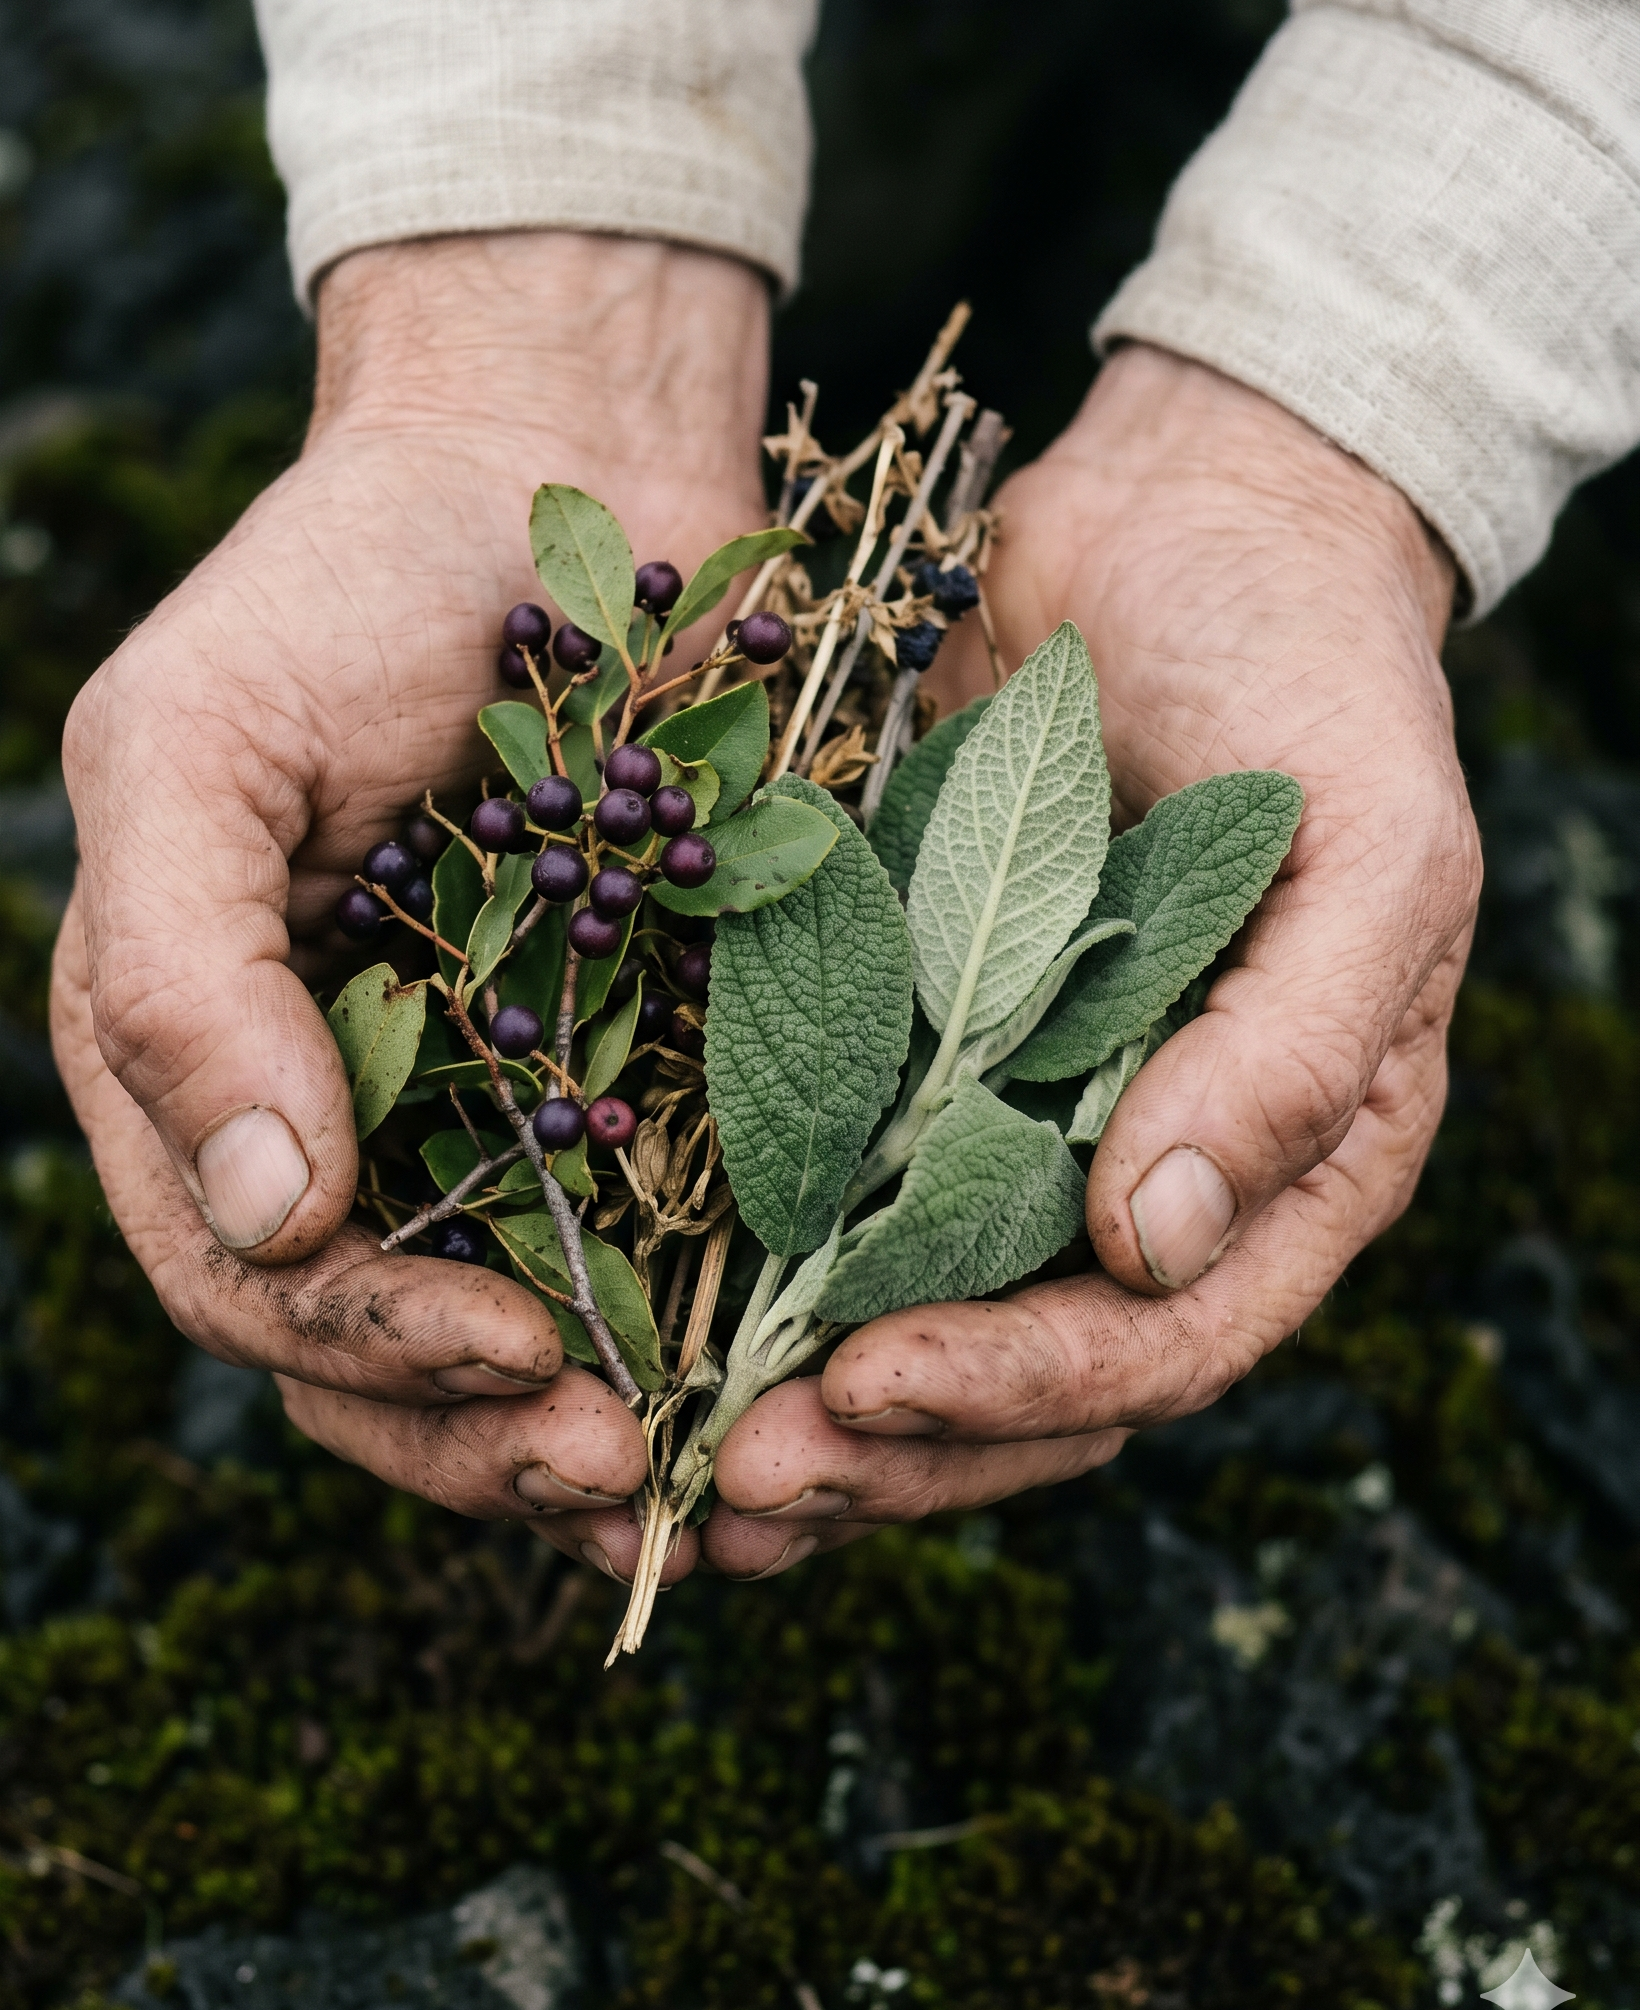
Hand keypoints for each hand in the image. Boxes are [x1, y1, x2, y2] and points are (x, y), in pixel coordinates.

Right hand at [52, 232, 768, 1585]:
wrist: (550, 459)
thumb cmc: (342, 582)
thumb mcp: (192, 742)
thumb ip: (181, 972)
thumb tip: (268, 1207)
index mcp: (204, 1066)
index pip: (248, 1277)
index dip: (366, 1343)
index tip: (507, 1356)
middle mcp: (343, 1118)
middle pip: (385, 1352)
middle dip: (491, 1434)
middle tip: (617, 1472)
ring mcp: (494, 1105)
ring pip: (528, 1335)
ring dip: (610, 1427)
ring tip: (719, 1489)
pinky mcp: (641, 1068)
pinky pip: (666, 1240)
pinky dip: (713, 1332)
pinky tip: (792, 1384)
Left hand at [698, 343, 1479, 1577]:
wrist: (1179, 524)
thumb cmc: (1307, 671)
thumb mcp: (1369, 849)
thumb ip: (1294, 1052)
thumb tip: (1156, 1244)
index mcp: (1280, 1164)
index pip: (1157, 1341)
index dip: (1016, 1386)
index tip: (867, 1389)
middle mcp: (1143, 1174)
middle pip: (1020, 1377)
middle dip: (883, 1443)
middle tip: (735, 1484)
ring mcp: (1013, 1119)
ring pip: (907, 1316)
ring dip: (797, 1405)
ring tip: (666, 1463)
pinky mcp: (899, 1046)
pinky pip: (819, 1185)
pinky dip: (739, 1266)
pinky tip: (640, 1316)